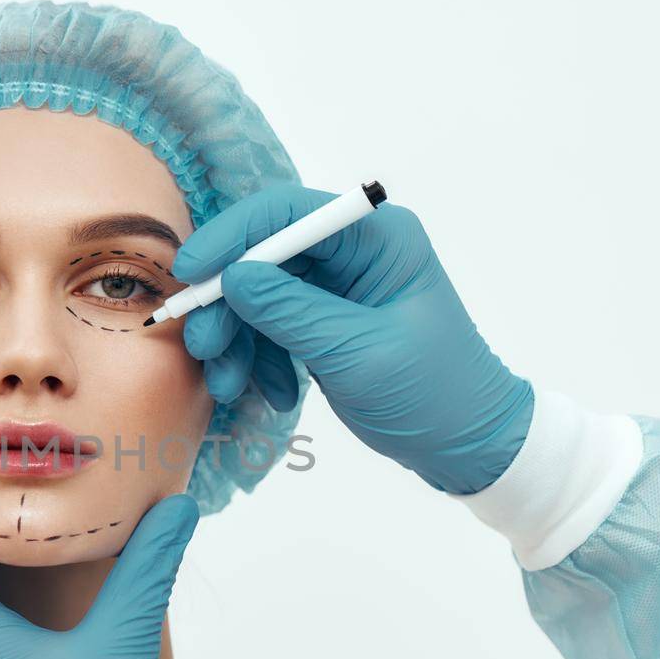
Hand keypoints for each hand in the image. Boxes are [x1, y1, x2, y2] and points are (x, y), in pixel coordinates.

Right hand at [173, 185, 533, 494]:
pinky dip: (260, 362)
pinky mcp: (323, 324)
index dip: (231, 236)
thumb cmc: (434, 394)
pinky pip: (270, 329)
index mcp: (377, 239)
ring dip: (237, 341)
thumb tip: (233, 277)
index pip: (287, 212)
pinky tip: (275, 396)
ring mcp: (336, 289)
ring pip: (258, 296)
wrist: (468, 446)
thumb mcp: (357, 354)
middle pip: (263, 255)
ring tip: (231, 386)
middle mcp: (354, 253)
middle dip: (227, 303)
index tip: (191, 273)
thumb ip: (292, 313)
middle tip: (204, 347)